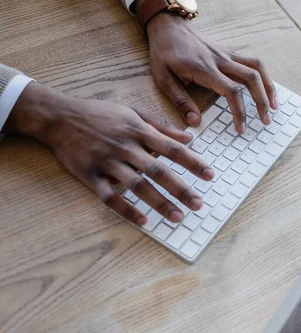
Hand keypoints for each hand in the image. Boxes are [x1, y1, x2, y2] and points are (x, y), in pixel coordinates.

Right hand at [7, 83, 213, 225]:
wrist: (59, 116)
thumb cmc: (100, 113)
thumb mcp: (133, 112)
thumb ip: (162, 126)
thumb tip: (190, 136)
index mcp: (139, 131)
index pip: (173, 149)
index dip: (193, 162)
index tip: (210, 175)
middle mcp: (126, 147)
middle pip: (159, 171)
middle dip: (181, 189)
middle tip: (198, 205)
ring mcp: (108, 162)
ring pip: (138, 186)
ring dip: (159, 203)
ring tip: (177, 217)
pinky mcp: (91, 175)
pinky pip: (110, 196)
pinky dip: (126, 210)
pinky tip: (143, 221)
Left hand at [145, 11, 277, 132]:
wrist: (168, 26)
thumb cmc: (165, 52)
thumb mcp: (163, 79)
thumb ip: (181, 101)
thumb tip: (195, 123)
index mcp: (205, 69)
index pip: (232, 91)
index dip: (240, 111)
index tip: (241, 128)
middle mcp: (221, 60)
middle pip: (252, 78)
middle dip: (262, 101)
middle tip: (266, 121)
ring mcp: (228, 54)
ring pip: (257, 68)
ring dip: (269, 87)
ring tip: (274, 106)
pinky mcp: (230, 52)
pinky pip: (253, 62)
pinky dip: (263, 76)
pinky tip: (266, 89)